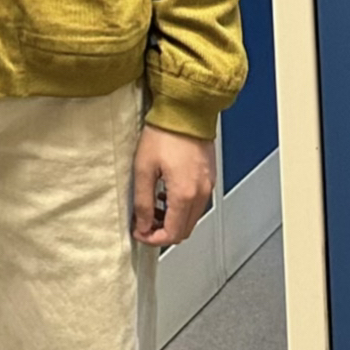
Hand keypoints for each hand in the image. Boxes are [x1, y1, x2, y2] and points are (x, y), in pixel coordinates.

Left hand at [133, 123, 214, 248]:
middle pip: (184, 230)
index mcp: (184, 194)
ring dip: (173, 220)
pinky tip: (166, 194)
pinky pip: (197, 203)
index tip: (140, 233)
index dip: (153, 239)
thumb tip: (142, 224)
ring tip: (152, 208)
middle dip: (163, 232)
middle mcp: (200, 193)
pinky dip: (182, 207)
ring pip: (192, 218)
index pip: (172, 233)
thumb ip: (143, 202)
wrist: (186, 110)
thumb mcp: (144, 169)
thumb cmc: (165, 133)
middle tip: (144, 224)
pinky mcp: (209, 177)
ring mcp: (207, 185)